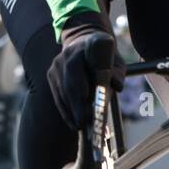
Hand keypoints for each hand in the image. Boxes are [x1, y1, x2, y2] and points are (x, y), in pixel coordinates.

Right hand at [47, 11, 124, 130]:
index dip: (81, 80)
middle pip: (70, 81)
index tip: (86, 97)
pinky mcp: (51, 73)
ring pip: (62, 90)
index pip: (82, 63)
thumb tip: (116, 86)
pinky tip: (72, 122)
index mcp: (87, 45)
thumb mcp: (116, 62)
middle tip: (84, 122)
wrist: (84, 42)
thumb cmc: (105, 57)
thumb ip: (117, 73)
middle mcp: (69, 52)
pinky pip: (57, 95)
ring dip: (71, 110)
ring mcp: (57, 63)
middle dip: (76, 104)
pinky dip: (65, 110)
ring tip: (80, 126)